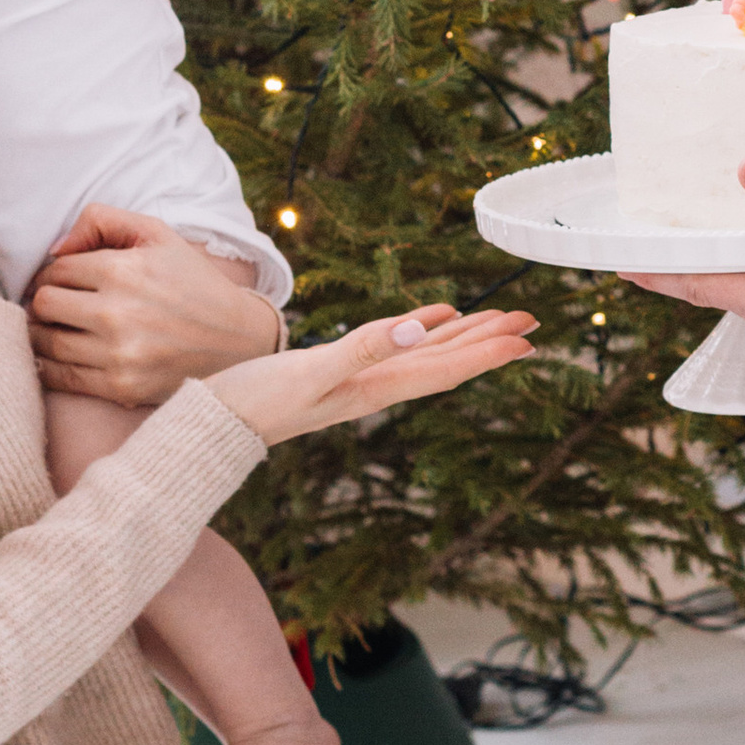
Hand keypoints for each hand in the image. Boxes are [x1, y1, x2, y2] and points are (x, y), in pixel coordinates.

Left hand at [27, 207, 283, 405]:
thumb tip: (55, 250)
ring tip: (60, 329)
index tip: (66, 283)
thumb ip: (102, 220)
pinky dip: (51, 367)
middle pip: (42, 305)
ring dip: (43, 334)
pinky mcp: (120, 387)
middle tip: (59, 306)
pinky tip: (64, 356)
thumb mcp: (157, 234)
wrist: (238, 339)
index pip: (55, 271)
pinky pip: (60, 378)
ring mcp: (117, 354)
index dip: (54, 274)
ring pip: (44, 342)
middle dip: (45, 302)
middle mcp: (116, 313)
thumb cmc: (192, 281)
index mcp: (122, 270)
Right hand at [210, 300, 534, 443]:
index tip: (526, 339)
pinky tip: (437, 318)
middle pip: (446, 362)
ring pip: (427, 355)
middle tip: (531, 320)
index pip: (444, 370)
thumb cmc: (254, 403)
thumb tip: (419, 332)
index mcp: (375, 389)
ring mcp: (360, 381)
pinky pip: (396, 348)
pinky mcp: (342, 371)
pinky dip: (423, 331)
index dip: (487, 353)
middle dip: (489, 341)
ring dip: (465, 336)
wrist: (213, 426)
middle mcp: (376, 387)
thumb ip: (364, 349)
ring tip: (501, 319)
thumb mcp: (311, 373)